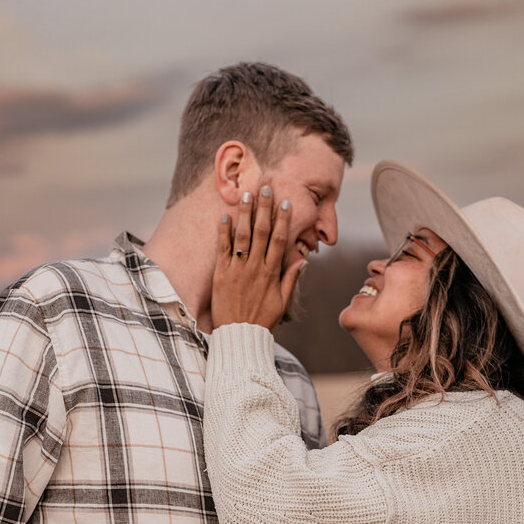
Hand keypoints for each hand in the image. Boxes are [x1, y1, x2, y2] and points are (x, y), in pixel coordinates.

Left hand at [211, 186, 305, 330]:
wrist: (239, 336)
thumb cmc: (262, 321)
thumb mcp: (282, 303)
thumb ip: (291, 280)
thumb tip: (303, 261)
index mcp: (272, 273)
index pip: (279, 240)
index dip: (283, 220)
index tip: (285, 203)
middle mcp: (255, 268)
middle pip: (261, 232)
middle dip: (264, 208)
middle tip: (265, 187)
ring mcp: (237, 270)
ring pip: (242, 236)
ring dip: (244, 213)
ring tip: (246, 194)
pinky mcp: (220, 275)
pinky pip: (222, 249)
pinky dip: (223, 232)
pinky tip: (224, 216)